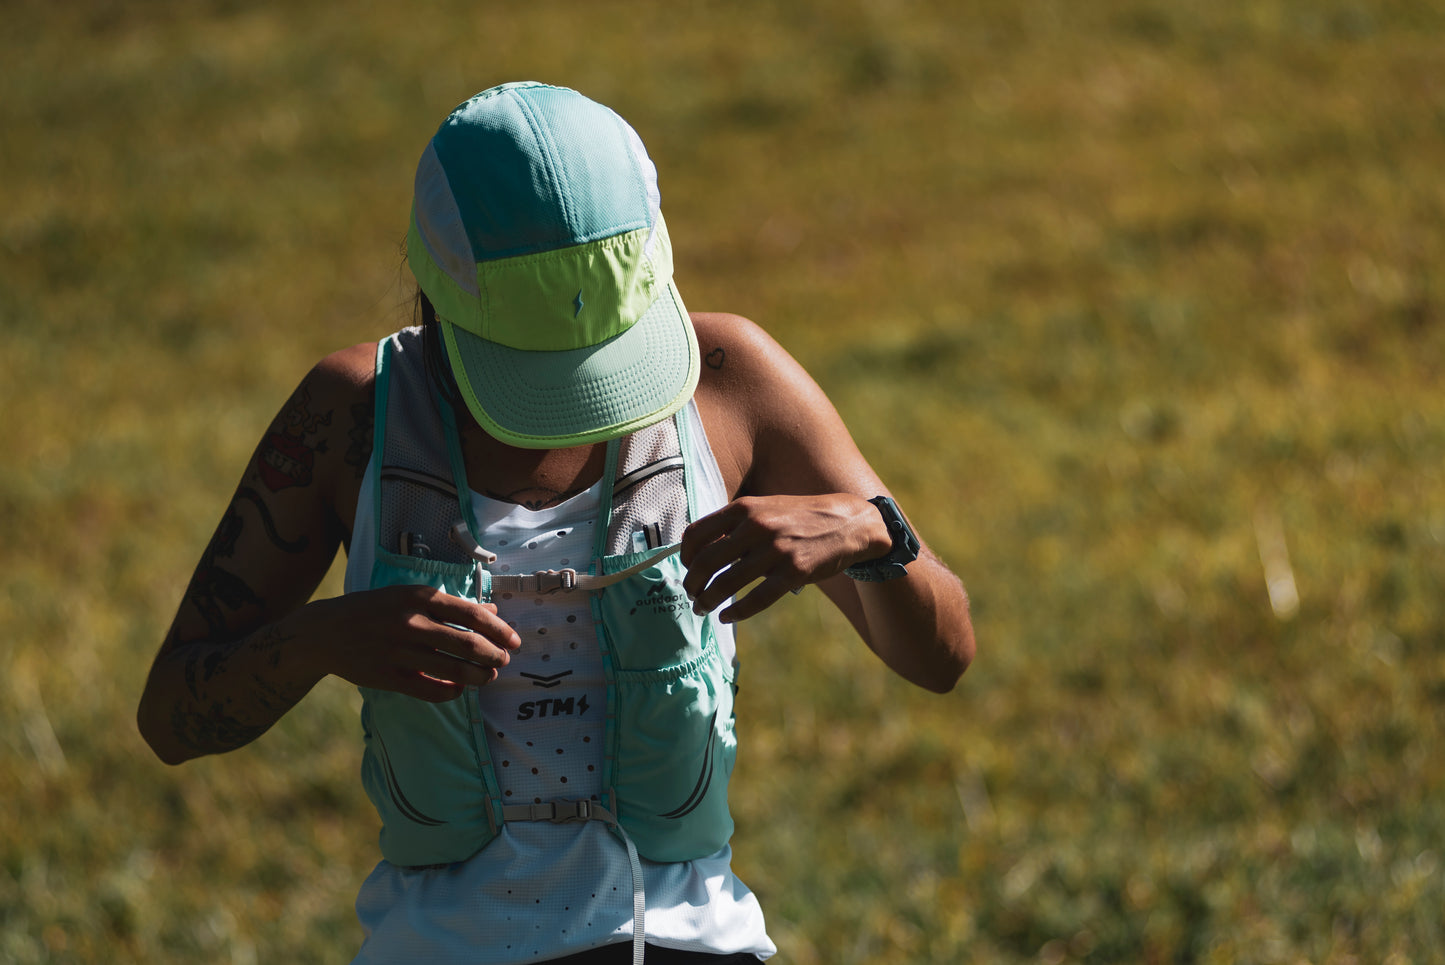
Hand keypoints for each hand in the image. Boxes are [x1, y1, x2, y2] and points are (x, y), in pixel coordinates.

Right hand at [302, 585, 521, 700]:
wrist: (325, 631)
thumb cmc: (376, 610)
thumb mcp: (410, 596)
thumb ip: (450, 605)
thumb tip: (493, 611)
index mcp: (419, 597)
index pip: (472, 615)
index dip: (500, 630)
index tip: (514, 641)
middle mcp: (411, 623)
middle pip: (468, 645)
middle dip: (494, 656)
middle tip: (502, 661)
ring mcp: (399, 651)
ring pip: (454, 670)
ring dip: (479, 677)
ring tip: (488, 678)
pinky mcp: (388, 677)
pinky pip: (430, 690)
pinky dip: (452, 692)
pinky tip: (460, 689)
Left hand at [679, 494, 887, 623]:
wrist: (848, 522)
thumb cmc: (800, 517)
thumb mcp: (766, 508)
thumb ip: (736, 525)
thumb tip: (703, 551)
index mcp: (746, 508)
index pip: (698, 533)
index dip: (685, 555)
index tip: (687, 567)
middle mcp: (758, 527)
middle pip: (707, 561)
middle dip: (692, 583)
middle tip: (691, 594)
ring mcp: (777, 551)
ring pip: (727, 583)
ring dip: (708, 600)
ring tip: (702, 608)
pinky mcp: (794, 573)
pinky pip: (756, 599)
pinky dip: (736, 612)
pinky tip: (726, 616)